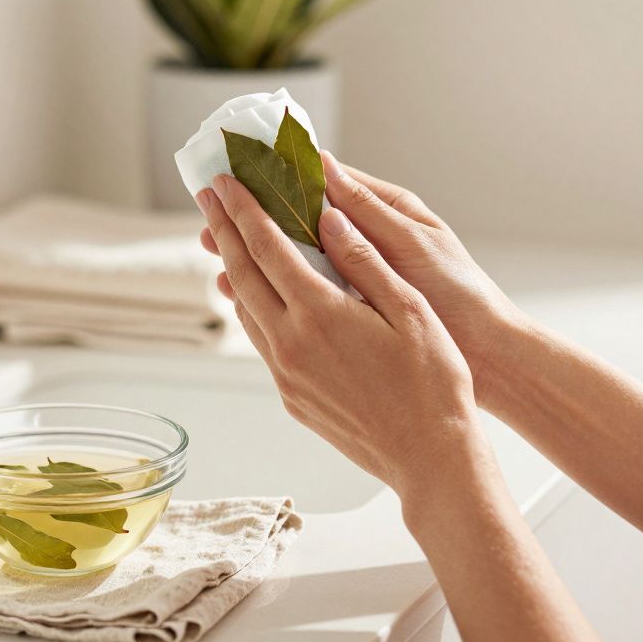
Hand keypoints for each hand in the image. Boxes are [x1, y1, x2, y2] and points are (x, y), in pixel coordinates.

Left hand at [202, 152, 521, 392]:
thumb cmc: (434, 383)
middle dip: (223, 230)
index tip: (224, 183)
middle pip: (241, 274)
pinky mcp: (291, 396)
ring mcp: (286, 373)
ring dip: (232, 268)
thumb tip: (328, 219)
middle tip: (209, 196)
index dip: (243, 210)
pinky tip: (257, 296)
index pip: (267, 248)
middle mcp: (290, 343)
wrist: (429, 458)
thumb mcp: (410, 311)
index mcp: (320, 313)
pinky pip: (262, 341)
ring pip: (246, 310)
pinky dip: (252, 308)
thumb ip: (364, 261)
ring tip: (226, 238)